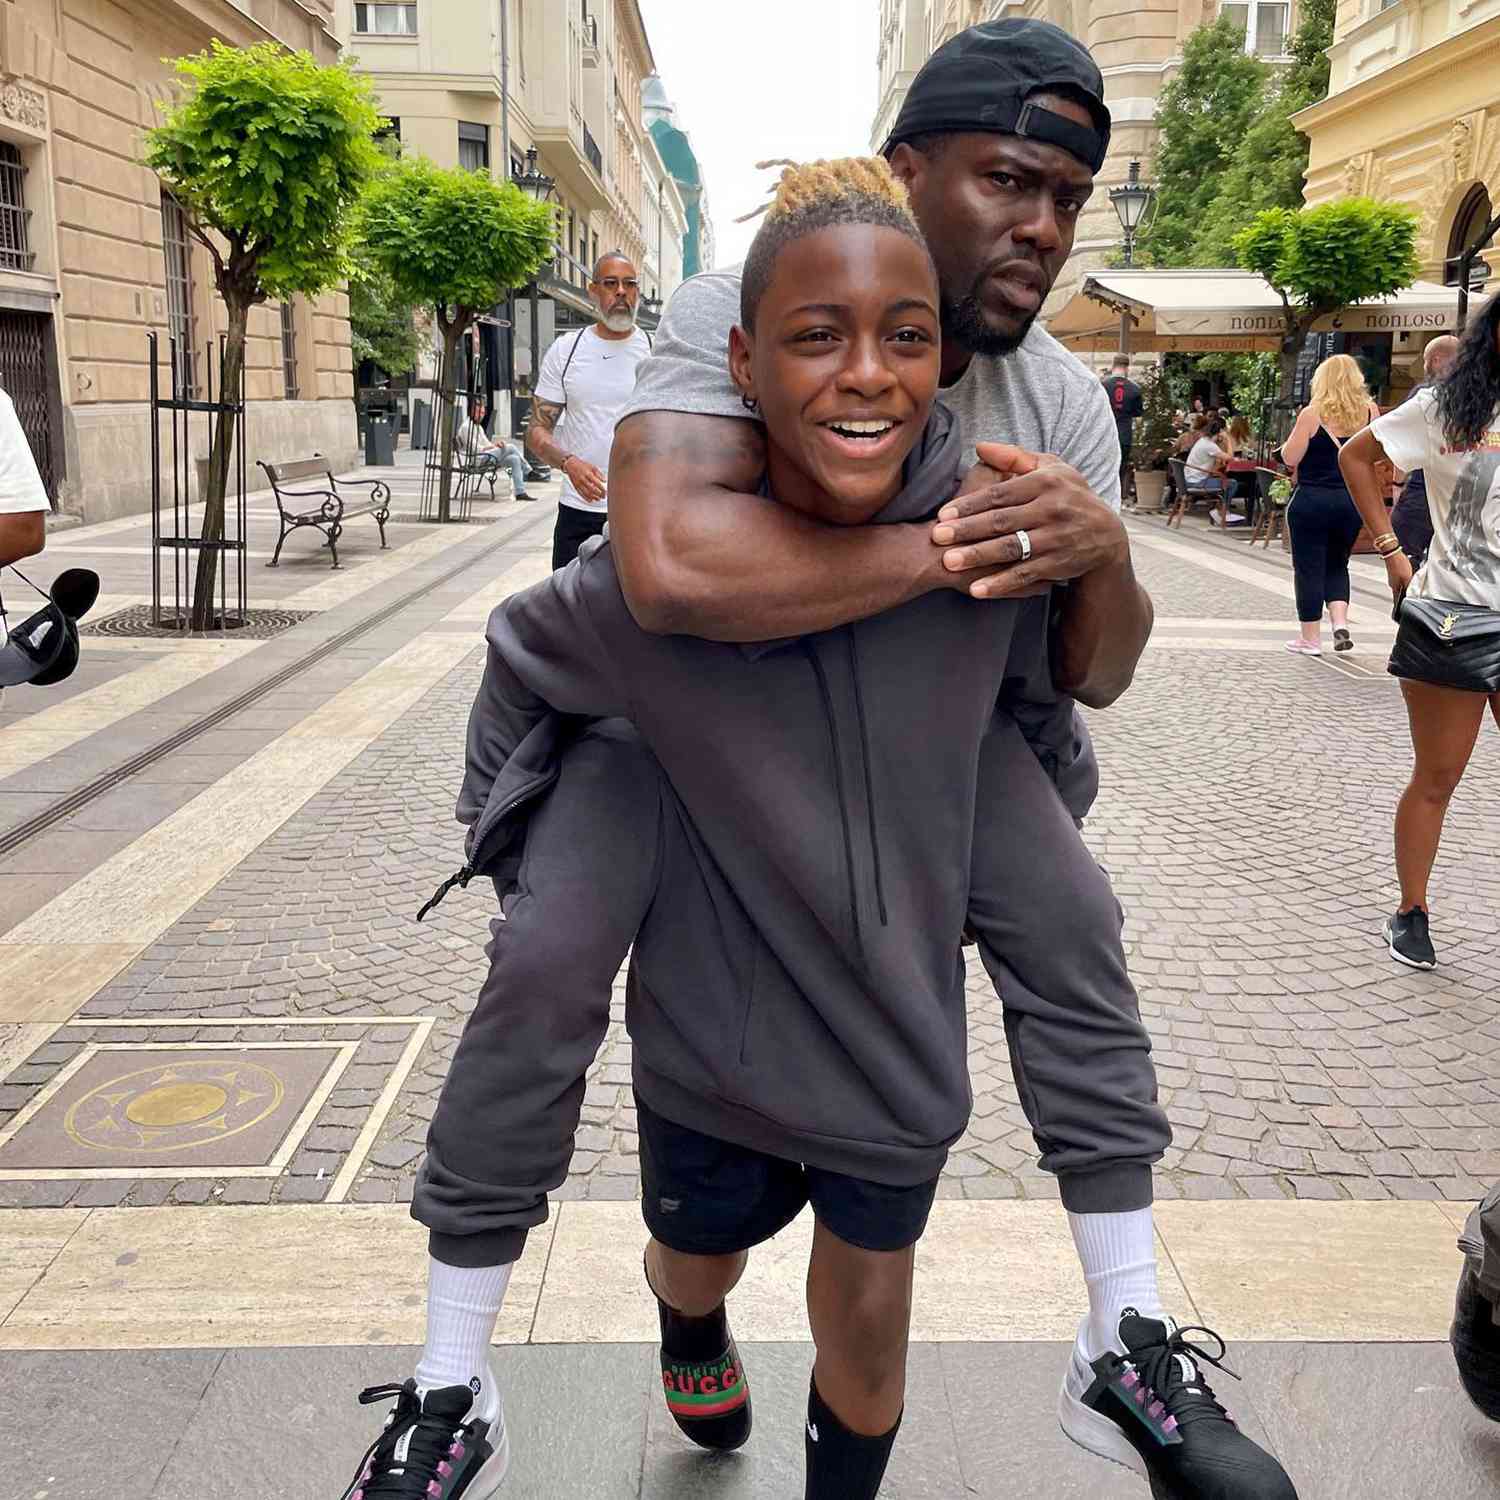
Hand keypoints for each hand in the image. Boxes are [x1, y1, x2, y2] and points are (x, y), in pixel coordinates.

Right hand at [563, 456, 606, 502]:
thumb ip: (599, 473)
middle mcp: (582, 479)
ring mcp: (578, 483)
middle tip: (603, 495)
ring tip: (599, 499)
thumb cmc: (582, 465)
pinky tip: (591, 500)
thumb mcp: (592, 466)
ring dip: (593, 497)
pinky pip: (581, 494)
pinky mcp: (575, 487)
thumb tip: (604, 480)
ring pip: (586, 493)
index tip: (605, 491)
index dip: (601, 488)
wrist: (571, 465)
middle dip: (599, 494)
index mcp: (587, 473)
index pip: (596, 482)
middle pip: (592, 489)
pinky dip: (586, 498)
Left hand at [930, 442, 1128, 598]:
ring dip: (979, 556)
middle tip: (937, 536)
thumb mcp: (1052, 468)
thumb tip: (980, 446)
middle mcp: (1051, 510)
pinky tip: (976, 590)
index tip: (943, 514)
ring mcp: (1055, 539)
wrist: (1106, 534)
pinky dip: (1001, 584)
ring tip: (949, 562)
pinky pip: (1025, 574)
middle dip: (967, 530)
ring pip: (1011, 548)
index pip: (1000, 494)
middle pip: (1002, 521)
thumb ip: (1014, 457)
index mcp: (1046, 483)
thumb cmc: (1069, 495)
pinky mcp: (1057, 564)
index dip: (970, 504)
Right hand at [1385, 549, 1413, 601]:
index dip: (1398, 606)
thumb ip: (1409, 587)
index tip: (1399, 611)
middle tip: (1409, 597)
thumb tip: (1410, 595)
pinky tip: (1407, 577)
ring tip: (1410, 586)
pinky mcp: (1393, 573)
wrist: (1392, 554)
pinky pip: (1399, 580)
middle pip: (1398, 593)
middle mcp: (1392, 584)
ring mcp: (1392, 579)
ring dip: (1404, 587)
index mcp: (1395, 587)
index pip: (1396, 600)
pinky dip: (1403, 581)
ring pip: (1399, 586)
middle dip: (1404, 596)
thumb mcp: (1408, 578)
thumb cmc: (1399, 564)